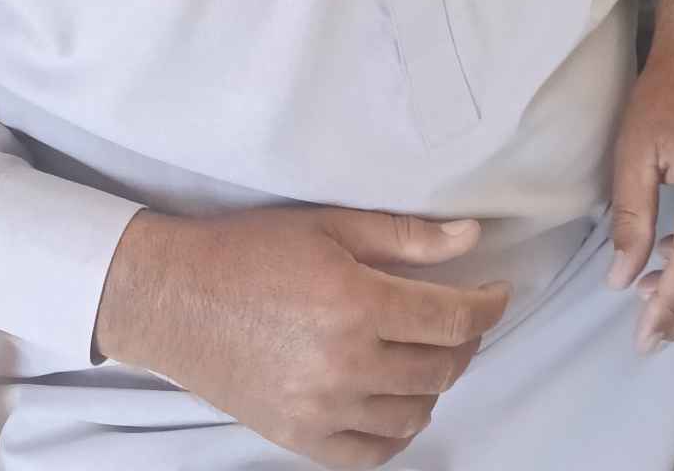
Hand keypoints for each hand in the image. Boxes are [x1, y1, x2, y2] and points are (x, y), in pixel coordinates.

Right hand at [92, 204, 510, 468]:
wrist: (175, 298)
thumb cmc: (250, 251)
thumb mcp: (330, 225)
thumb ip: (406, 236)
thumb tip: (471, 235)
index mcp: (356, 304)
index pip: (453, 319)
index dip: (488, 306)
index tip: (497, 293)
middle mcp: (345, 365)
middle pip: (441, 367)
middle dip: (464, 340)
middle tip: (458, 317)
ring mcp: (323, 410)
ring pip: (415, 411)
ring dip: (433, 382)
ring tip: (423, 352)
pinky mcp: (301, 438)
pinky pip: (374, 452)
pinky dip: (397, 430)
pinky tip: (395, 398)